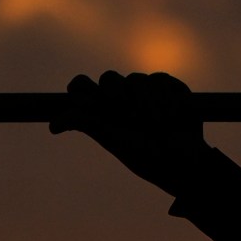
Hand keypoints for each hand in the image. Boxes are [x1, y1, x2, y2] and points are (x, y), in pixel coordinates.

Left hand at [51, 71, 209, 196]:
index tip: (97, 106)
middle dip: (119, 97)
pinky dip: (166, 99)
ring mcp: (146, 91)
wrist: (187, 162)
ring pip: (136, 79)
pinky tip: (173, 117)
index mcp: (102, 111)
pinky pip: (160, 79)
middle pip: (108, 78)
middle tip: (132, 119)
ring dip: (146, 104)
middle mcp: (122, 98)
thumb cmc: (147, 157)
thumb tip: (53, 125)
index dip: (84, 90)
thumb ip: (87, 123)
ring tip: (158, 124)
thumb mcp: (113, 141)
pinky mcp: (170, 87)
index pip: (80, 86)